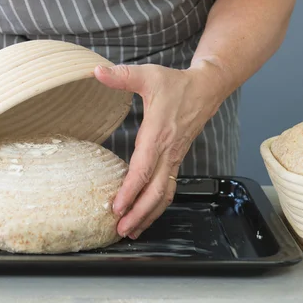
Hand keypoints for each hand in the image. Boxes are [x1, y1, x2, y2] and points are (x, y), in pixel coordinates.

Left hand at [94, 62, 224, 238]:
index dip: (129, 190)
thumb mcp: (148, 75)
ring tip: (131, 231)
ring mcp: (174, 158)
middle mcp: (167, 151)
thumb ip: (122, 76)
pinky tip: (145, 215)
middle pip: (155, 191)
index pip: (143, 169)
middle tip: (120, 230)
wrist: (206, 88)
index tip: (116, 207)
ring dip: (148, 215)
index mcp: (158, 134)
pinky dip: (157, 206)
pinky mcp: (176, 160)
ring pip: (164, 194)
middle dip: (138, 213)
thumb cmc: (175, 83)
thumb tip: (95, 70)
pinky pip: (168, 188)